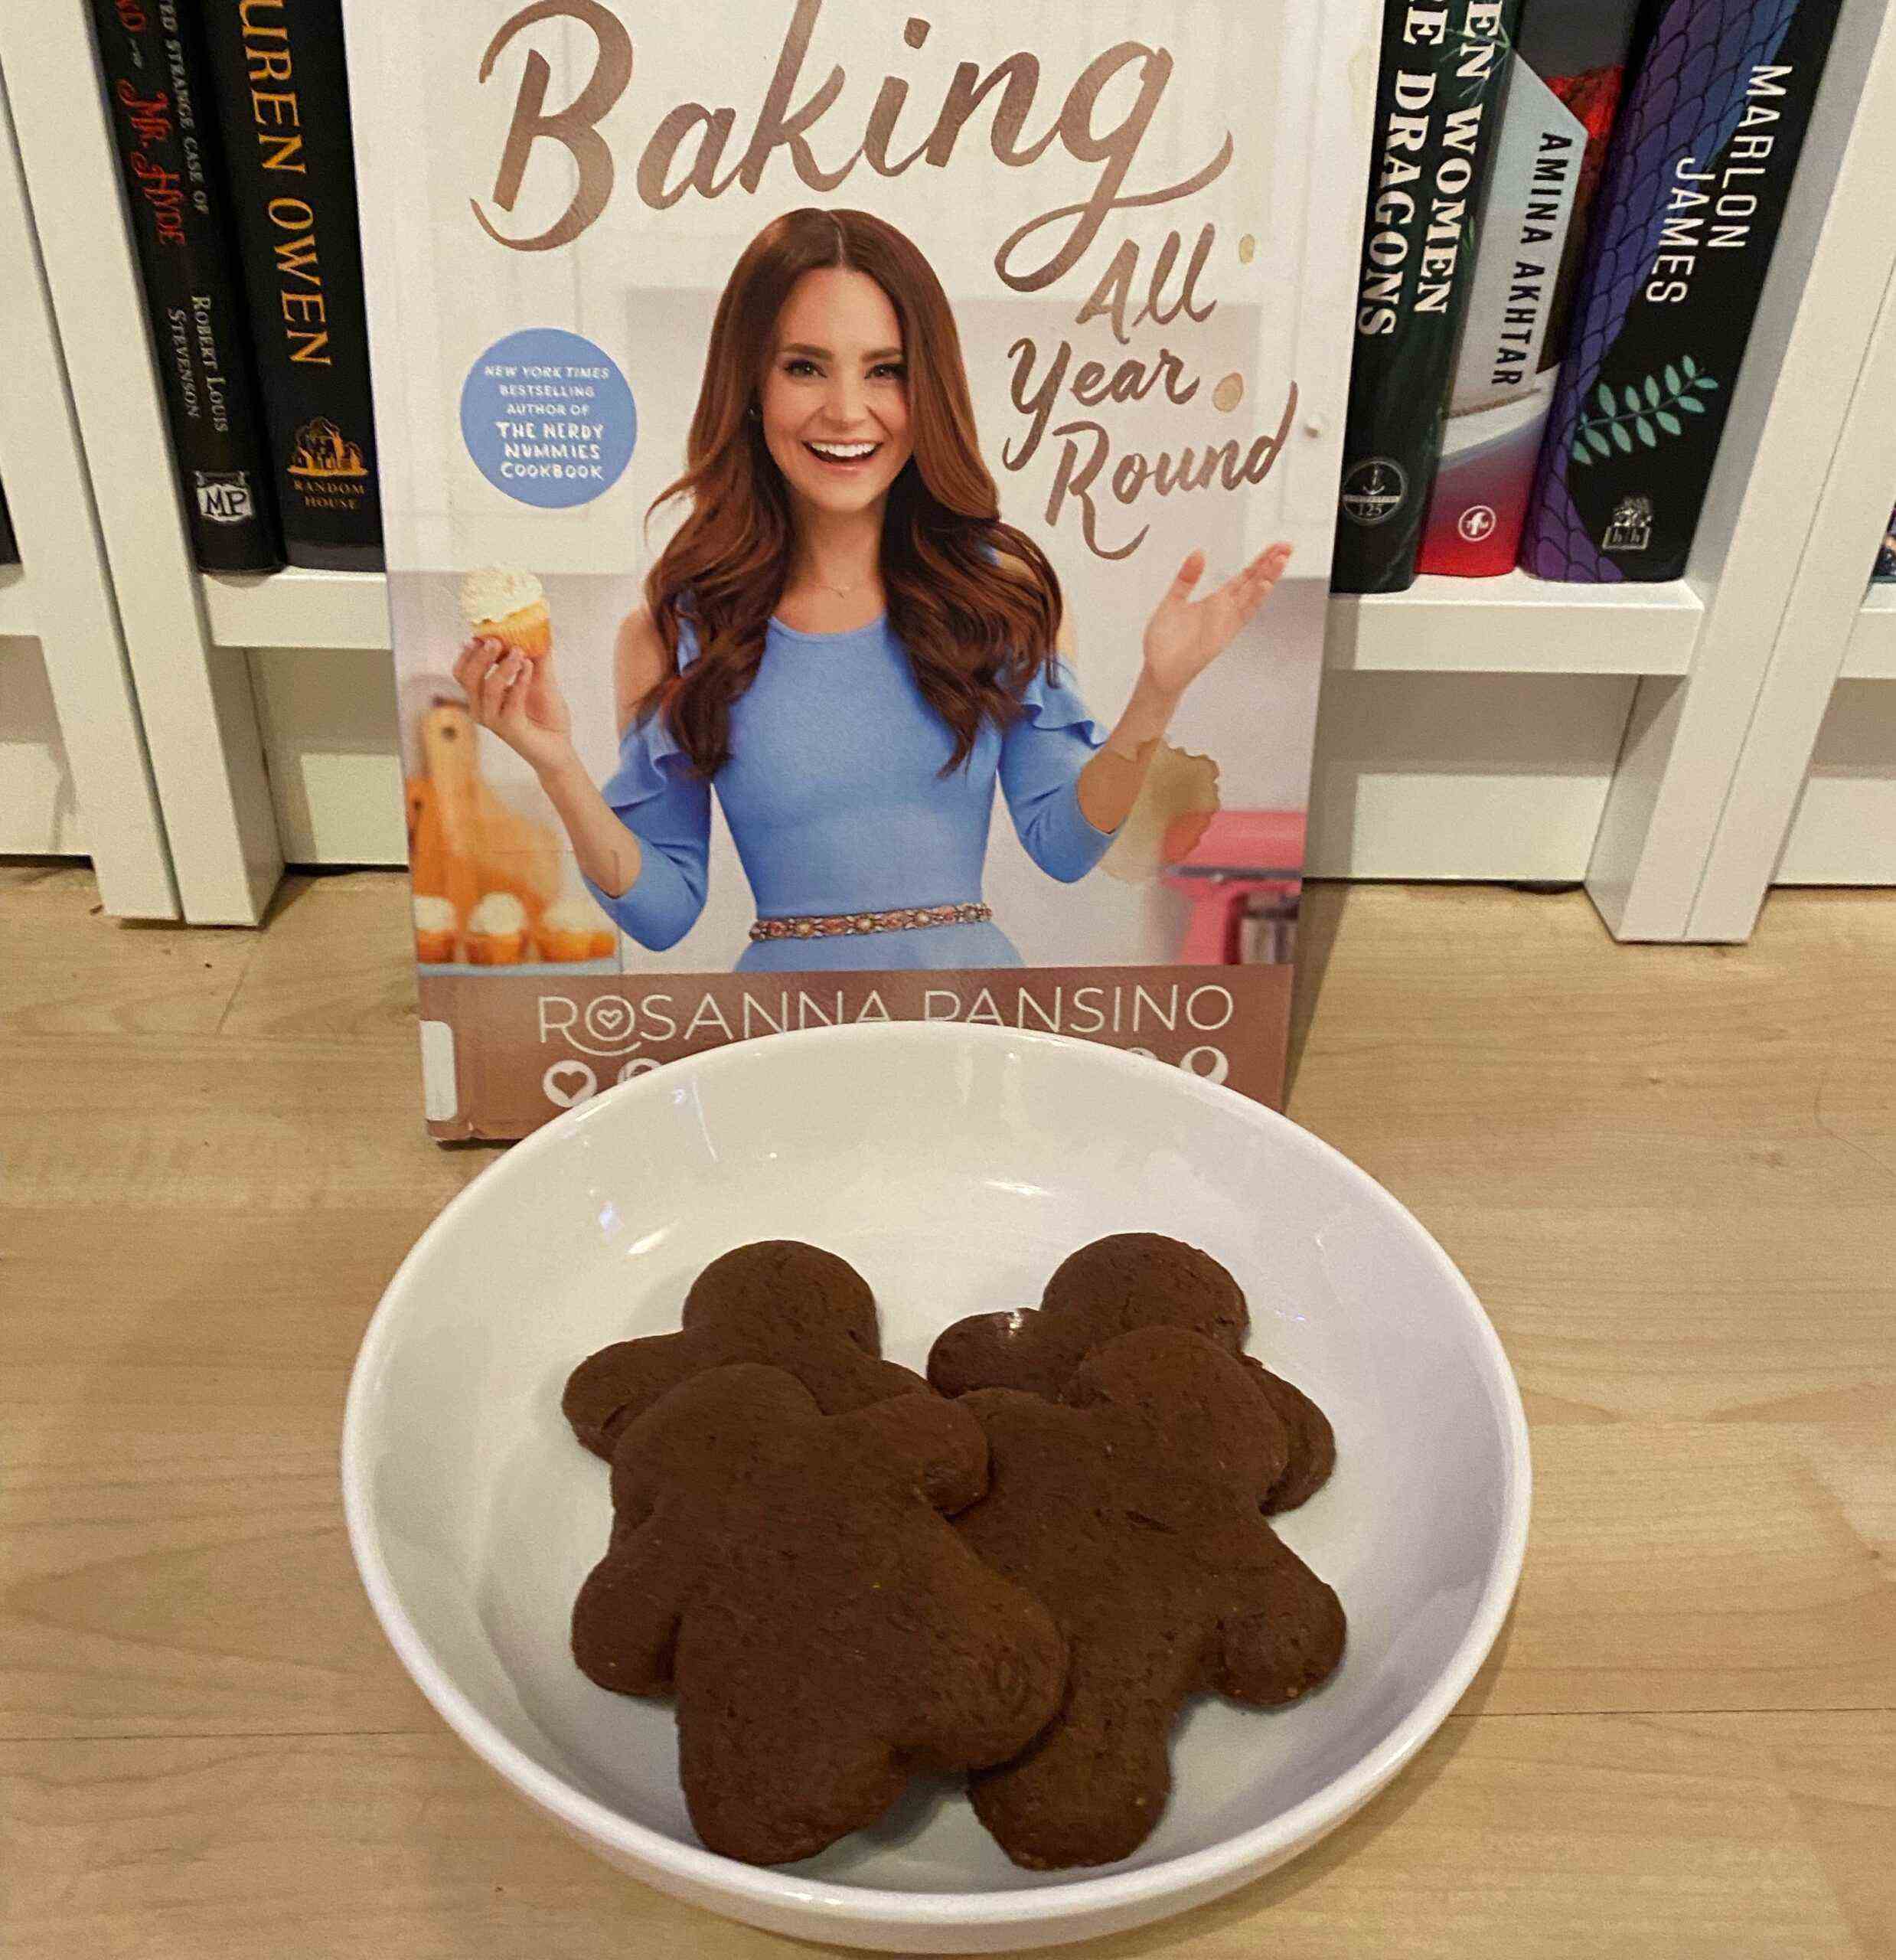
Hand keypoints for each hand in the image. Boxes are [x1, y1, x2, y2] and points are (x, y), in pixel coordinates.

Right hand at [453, 637, 576, 779]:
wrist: (560, 747)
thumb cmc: (547, 716)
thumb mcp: (541, 679)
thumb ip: (536, 657)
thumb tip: (537, 628)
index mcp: (482, 695)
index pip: (462, 671)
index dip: (468, 652)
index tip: (481, 634)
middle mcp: (482, 708)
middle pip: (467, 678)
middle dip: (480, 656)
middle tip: (496, 640)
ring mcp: (494, 720)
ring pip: (488, 689)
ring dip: (503, 667)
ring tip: (520, 653)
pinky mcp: (510, 730)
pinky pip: (511, 702)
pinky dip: (520, 682)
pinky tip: (529, 668)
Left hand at [1140, 541, 1292, 699]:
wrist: (1158, 670)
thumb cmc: (1165, 641)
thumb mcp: (1173, 600)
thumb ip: (1187, 577)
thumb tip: (1199, 552)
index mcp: (1215, 602)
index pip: (1244, 578)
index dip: (1260, 562)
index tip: (1275, 547)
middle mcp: (1225, 612)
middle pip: (1253, 583)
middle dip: (1271, 565)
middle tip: (1287, 546)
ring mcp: (1226, 623)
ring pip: (1252, 596)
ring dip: (1268, 578)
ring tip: (1281, 559)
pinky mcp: (1223, 635)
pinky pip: (1242, 615)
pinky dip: (1254, 599)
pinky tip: (1264, 584)